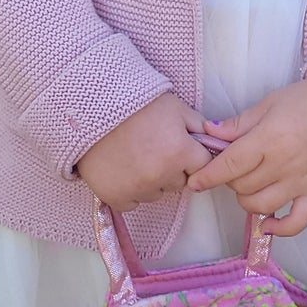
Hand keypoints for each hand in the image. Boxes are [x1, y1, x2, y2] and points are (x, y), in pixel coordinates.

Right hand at [77, 93, 213, 213]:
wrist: (90, 106)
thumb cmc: (136, 103)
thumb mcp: (174, 106)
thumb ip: (198, 125)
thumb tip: (215, 140)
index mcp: (180, 152)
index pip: (203, 167)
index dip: (191, 156)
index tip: (179, 147)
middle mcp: (161, 175)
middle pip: (179, 183)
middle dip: (172, 169)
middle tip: (153, 148)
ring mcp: (137, 188)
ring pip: (156, 194)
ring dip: (151, 181)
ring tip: (134, 156)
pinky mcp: (115, 197)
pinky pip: (132, 203)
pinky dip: (129, 191)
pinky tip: (121, 170)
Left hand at [186, 73, 306, 236]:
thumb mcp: (269, 104)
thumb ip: (239, 124)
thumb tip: (208, 134)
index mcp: (270, 138)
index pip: (231, 164)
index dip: (208, 175)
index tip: (195, 182)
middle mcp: (285, 164)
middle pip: (243, 186)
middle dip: (230, 180)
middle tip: (234, 168)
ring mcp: (303, 181)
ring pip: (262, 206)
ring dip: (247, 200)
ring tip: (249, 186)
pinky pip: (298, 222)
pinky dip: (281, 228)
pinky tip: (268, 224)